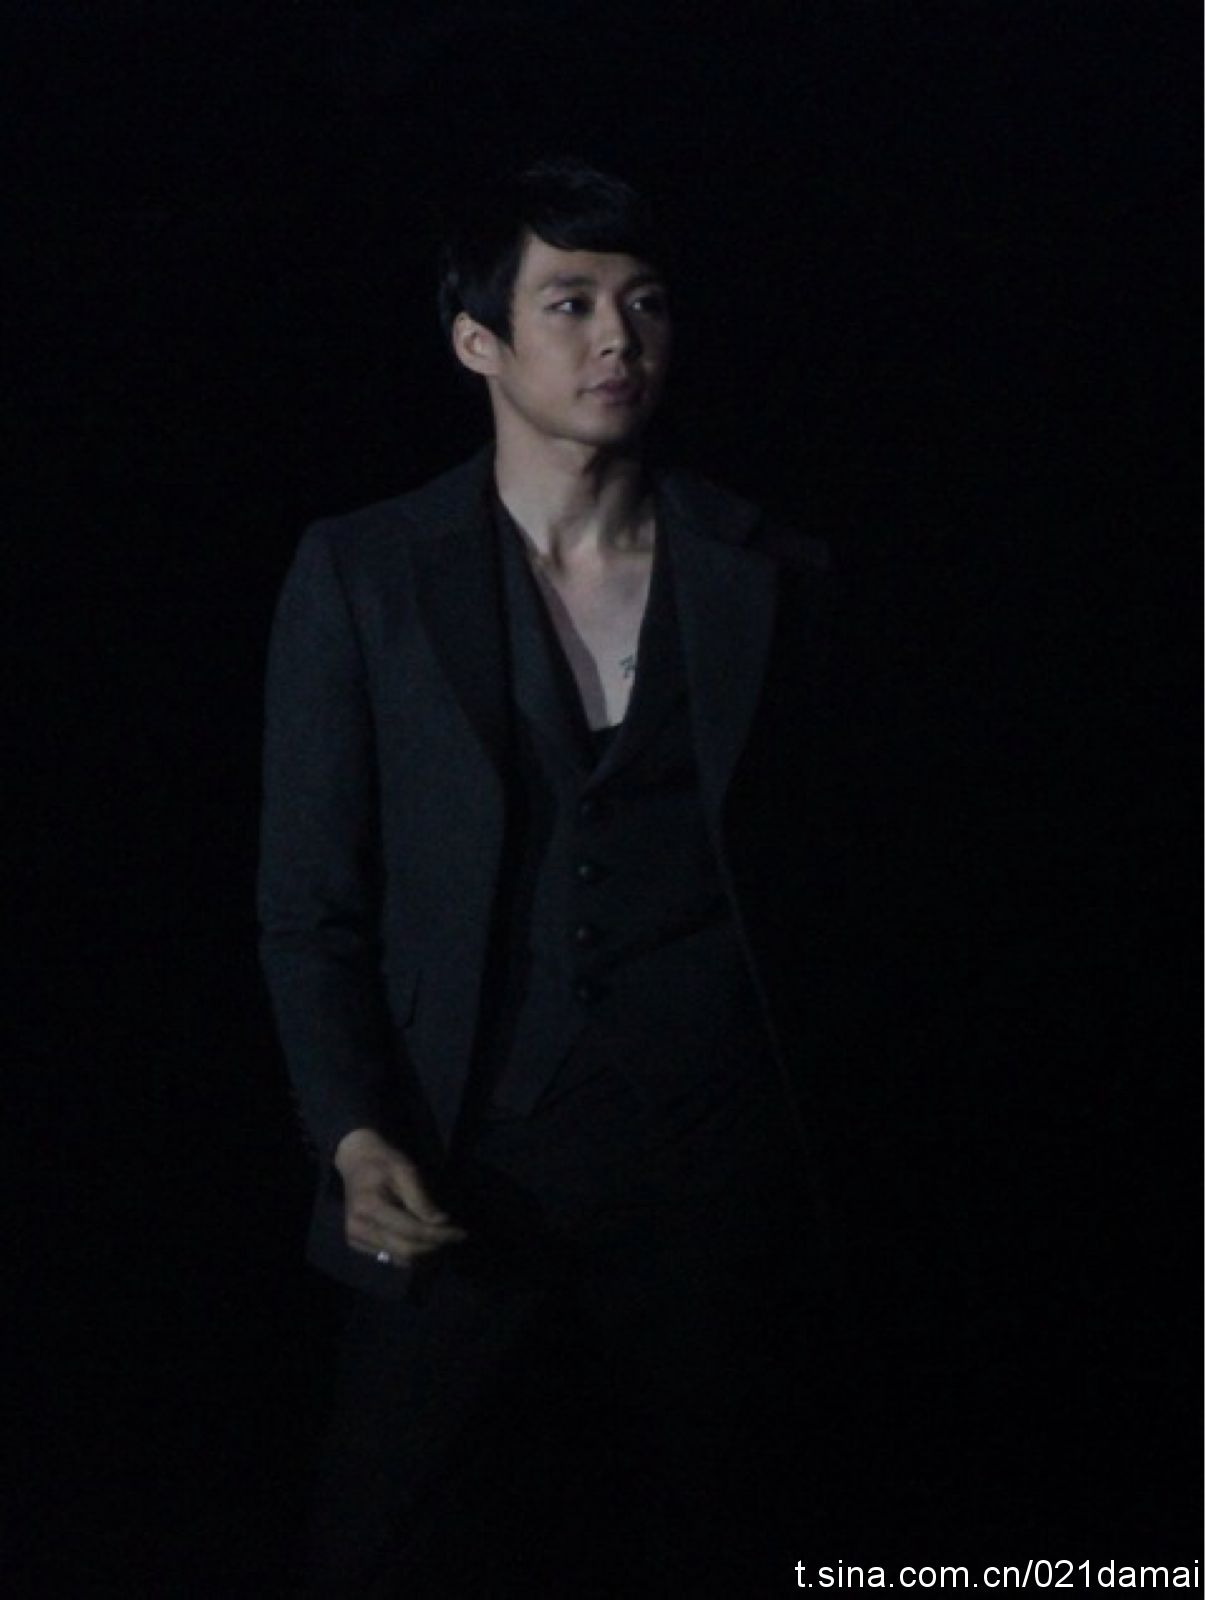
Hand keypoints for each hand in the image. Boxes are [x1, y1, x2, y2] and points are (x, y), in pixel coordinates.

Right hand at [334, 1128, 466, 1266]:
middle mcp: (359, 1229)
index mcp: (370, 1207)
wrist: (356, 1162)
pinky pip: (390, 1257)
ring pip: (399, 1259)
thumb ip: (421, 1199)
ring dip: (424, 1254)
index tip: (461, 1234)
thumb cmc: (383, 1162)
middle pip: (406, 1251)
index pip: (412, 1231)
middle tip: (454, 1238)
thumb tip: (441, 1223)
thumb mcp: (405, 1170)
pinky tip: (424, 1242)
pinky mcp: (358, 1244)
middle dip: (435, 1247)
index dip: (439, 1235)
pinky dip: (410, 1253)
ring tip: (442, 1240)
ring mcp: (356, 1239)